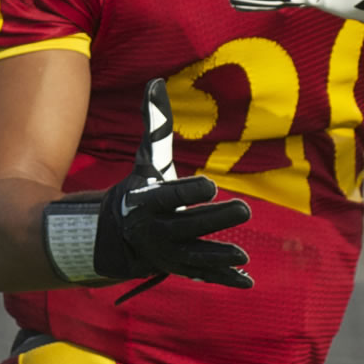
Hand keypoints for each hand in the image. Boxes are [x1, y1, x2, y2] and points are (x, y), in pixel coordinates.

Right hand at [43, 79, 252, 297]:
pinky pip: (201, 274)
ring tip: (244, 256)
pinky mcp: (179, 267)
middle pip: (187, 225)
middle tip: (245, 209)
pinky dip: (223, 279)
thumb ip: (155, 124)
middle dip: (215, 219)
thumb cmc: (140, 189)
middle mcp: (155, 230)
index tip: (211, 184)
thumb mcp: (147, 158)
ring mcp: (167, 253)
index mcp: (145, 201)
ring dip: (218, 256)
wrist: (116, 235)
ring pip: (194, 256)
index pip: (168, 195)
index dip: (188, 190)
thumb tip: (156, 82)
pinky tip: (247, 281)